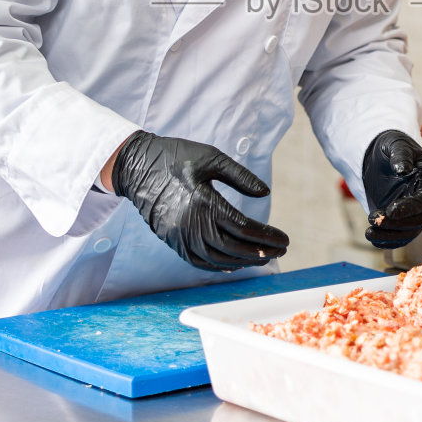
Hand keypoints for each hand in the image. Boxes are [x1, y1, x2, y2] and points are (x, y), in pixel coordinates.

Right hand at [110, 131, 289, 270]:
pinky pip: (198, 261)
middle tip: (281, 252)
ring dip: (243, 261)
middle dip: (261, 252)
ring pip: (217, 259)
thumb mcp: (212, 157)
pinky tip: (234, 263)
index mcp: (203, 201)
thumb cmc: (177, 156)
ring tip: (263, 258)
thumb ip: (240, 176)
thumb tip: (265, 193)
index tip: (284, 239)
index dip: (267, 237)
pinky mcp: (171, 240)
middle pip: (233, 248)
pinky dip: (219, 265)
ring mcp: (179, 235)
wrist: (136, 166)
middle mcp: (191, 223)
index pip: (243, 228)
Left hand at [361, 131, 421, 248]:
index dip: (410, 207)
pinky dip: (388, 241)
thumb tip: (402, 170)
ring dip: (390, 235)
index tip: (390, 211)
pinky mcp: (405, 220)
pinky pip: (401, 236)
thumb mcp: (395, 143)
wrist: (382, 156)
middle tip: (374, 218)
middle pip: (419, 219)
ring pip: (410, 232)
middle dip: (396, 223)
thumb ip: (400, 155)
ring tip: (369, 231)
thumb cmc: (392, 146)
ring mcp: (418, 212)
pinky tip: (372, 238)